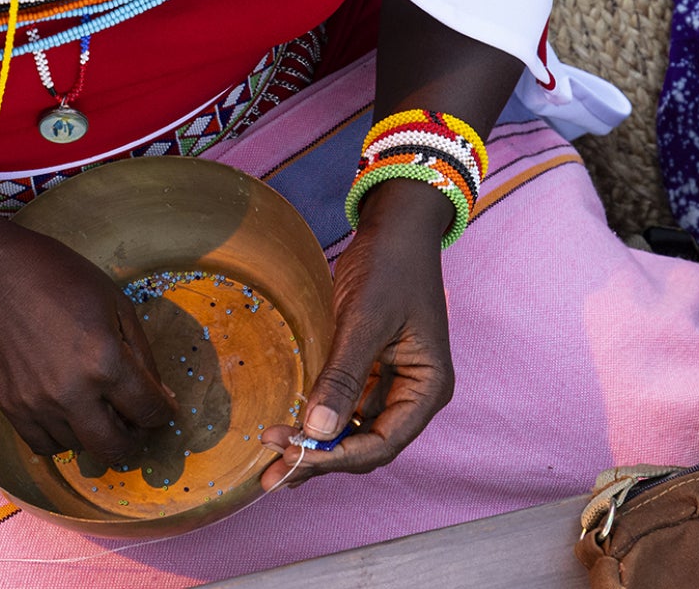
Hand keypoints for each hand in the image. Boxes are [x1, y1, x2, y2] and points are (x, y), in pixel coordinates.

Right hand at [0, 211, 175, 463]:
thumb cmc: (61, 278)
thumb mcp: (117, 304)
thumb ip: (142, 354)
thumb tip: (159, 395)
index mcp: (104, 361)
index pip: (149, 411)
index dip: (163, 414)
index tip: (162, 408)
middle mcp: (72, 392)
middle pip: (116, 448)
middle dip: (135, 439)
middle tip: (135, 420)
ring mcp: (37, 404)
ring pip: (81, 448)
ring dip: (96, 433)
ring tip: (98, 406)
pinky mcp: (10, 407)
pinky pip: (45, 446)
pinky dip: (63, 438)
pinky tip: (69, 413)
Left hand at [260, 179, 454, 488]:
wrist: (396, 226)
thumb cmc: (390, 266)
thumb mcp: (365, 319)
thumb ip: (343, 377)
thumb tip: (316, 432)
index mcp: (427, 387)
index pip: (382, 442)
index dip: (337, 456)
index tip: (293, 456)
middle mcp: (412, 394)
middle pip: (366, 445)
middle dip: (320, 460)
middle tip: (271, 473)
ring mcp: (391, 383)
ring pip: (352, 431)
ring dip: (314, 447)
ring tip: (270, 463)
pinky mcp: (368, 370)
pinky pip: (342, 407)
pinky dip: (316, 421)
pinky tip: (287, 430)